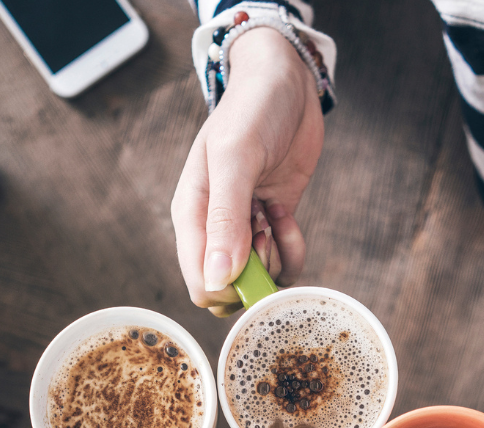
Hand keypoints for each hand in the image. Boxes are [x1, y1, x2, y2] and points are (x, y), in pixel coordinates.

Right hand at [172, 27, 322, 315]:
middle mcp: (214, 228)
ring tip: (275, 217)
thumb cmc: (252, 110)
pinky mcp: (272, 222)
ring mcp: (244, 227)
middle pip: (231, 288)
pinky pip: (282, 261)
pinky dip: (292, 249)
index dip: (230, 288)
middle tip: (265, 234)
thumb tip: (218, 278)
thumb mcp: (236, 158)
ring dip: (276, 259)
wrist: (286, 83)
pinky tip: (288, 217)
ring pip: (259, 279)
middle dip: (257, 276)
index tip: (253, 255)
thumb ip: (225, 218)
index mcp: (191, 216)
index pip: (201, 283)